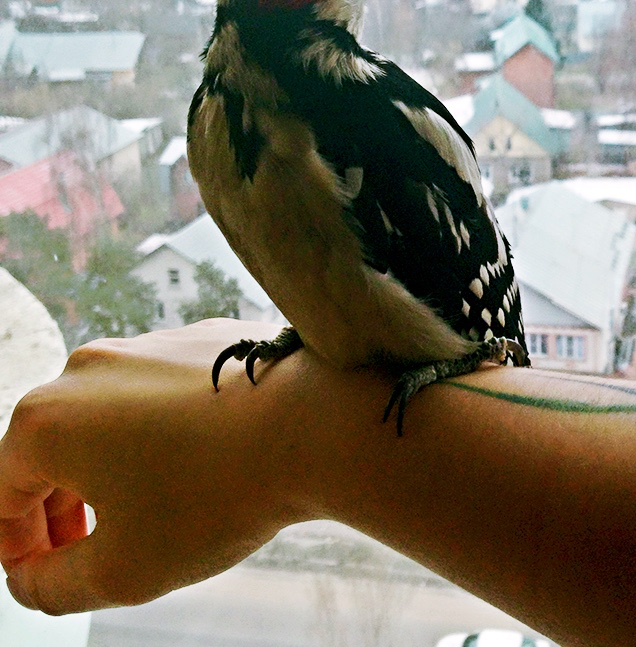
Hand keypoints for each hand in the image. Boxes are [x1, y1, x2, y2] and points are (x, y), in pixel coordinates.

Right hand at [0, 319, 309, 614]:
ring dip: (112, 468)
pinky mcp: (196, 338)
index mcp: (48, 420)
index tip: (45, 575)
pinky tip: (201, 462)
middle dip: (61, 508)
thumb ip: (54, 587)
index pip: (2, 495)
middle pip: (51, 450)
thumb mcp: (122, 570)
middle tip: (88, 551)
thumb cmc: (216, 494)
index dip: (15, 547)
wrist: (314, 420)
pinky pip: (159, 393)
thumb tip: (34, 580)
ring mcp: (146, 345)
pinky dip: (161, 431)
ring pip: (107, 418)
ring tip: (149, 509)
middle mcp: (87, 369)